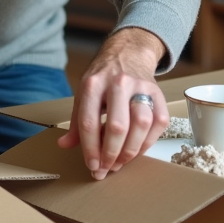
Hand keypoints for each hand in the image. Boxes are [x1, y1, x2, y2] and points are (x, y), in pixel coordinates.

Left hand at [58, 27, 168, 179]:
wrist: (128, 54)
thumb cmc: (103, 78)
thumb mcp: (84, 94)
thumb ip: (77, 122)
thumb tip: (64, 145)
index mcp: (93, 84)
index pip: (89, 123)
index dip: (90, 149)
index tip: (93, 166)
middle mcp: (118, 83)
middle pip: (117, 126)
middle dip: (111, 154)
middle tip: (107, 169)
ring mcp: (141, 87)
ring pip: (141, 124)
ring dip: (131, 150)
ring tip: (121, 162)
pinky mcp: (159, 93)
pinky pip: (158, 123)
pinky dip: (148, 141)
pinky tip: (137, 149)